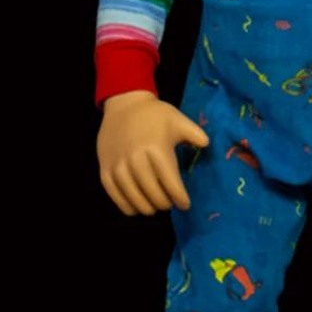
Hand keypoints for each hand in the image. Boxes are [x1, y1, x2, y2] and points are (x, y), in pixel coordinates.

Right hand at [97, 91, 209, 215]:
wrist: (124, 103)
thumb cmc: (154, 114)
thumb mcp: (178, 119)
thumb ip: (195, 133)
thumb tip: (206, 145)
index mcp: (156, 149)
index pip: (170, 182)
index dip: (179, 198)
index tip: (185, 204)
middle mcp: (136, 159)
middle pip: (152, 192)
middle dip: (164, 203)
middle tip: (169, 204)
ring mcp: (118, 164)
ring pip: (133, 196)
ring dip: (146, 207)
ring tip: (154, 208)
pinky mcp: (104, 168)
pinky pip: (113, 193)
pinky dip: (124, 205)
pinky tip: (134, 208)